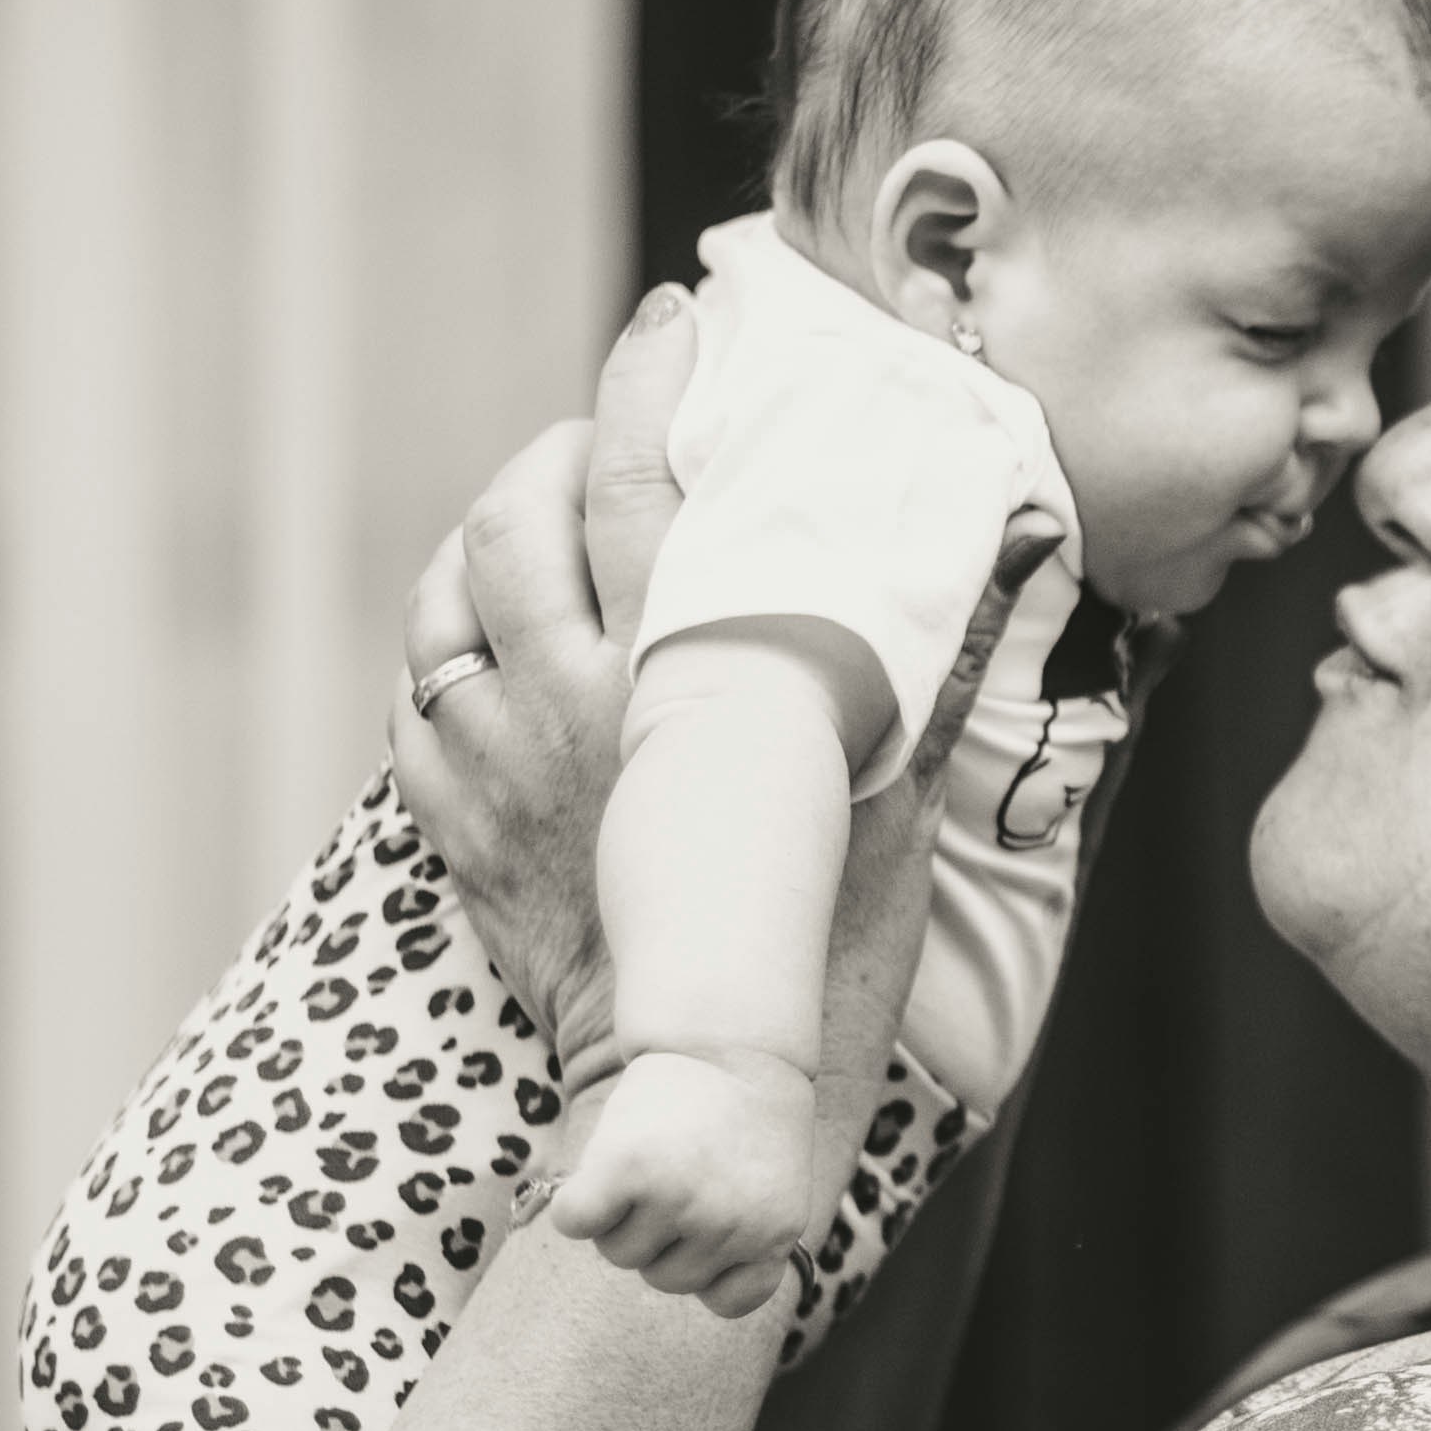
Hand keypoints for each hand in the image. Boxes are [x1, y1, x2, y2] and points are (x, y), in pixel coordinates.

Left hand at [393, 303, 1066, 1110]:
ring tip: (550, 495)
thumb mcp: (899, 812)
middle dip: (569, 429)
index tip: (676, 326)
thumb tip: (1012, 542)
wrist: (686, 1104)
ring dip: (495, 520)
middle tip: (623, 398)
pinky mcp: (457, 822)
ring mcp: (499, 761)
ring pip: (453, 587)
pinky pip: (417, 690)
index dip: (646, 385)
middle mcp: (570, 700)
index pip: (634, 480)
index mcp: (674, 678)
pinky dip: (444, 630)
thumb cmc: (810, 970)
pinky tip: (487, 616)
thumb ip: (939, 670)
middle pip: (526, 511)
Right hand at [548, 1045, 822, 1314]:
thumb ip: (737, 1239)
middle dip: (661, 1234)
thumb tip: (680, 1274)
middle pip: (663, 1277)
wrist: (731, 1038)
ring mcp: (679, 1199)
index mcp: (774, 1233)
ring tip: (648, 1157)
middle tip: (675, 1172)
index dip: (711, 1268)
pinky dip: (575, 1205)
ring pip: (619, 1252)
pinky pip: (576, 1223)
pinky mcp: (626, 1169)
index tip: (713, 1223)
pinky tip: (598, 1169)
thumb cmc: (741, 1116)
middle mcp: (730, 1223)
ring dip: (620, 1215)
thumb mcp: (766, 1185)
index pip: (728, 1301)